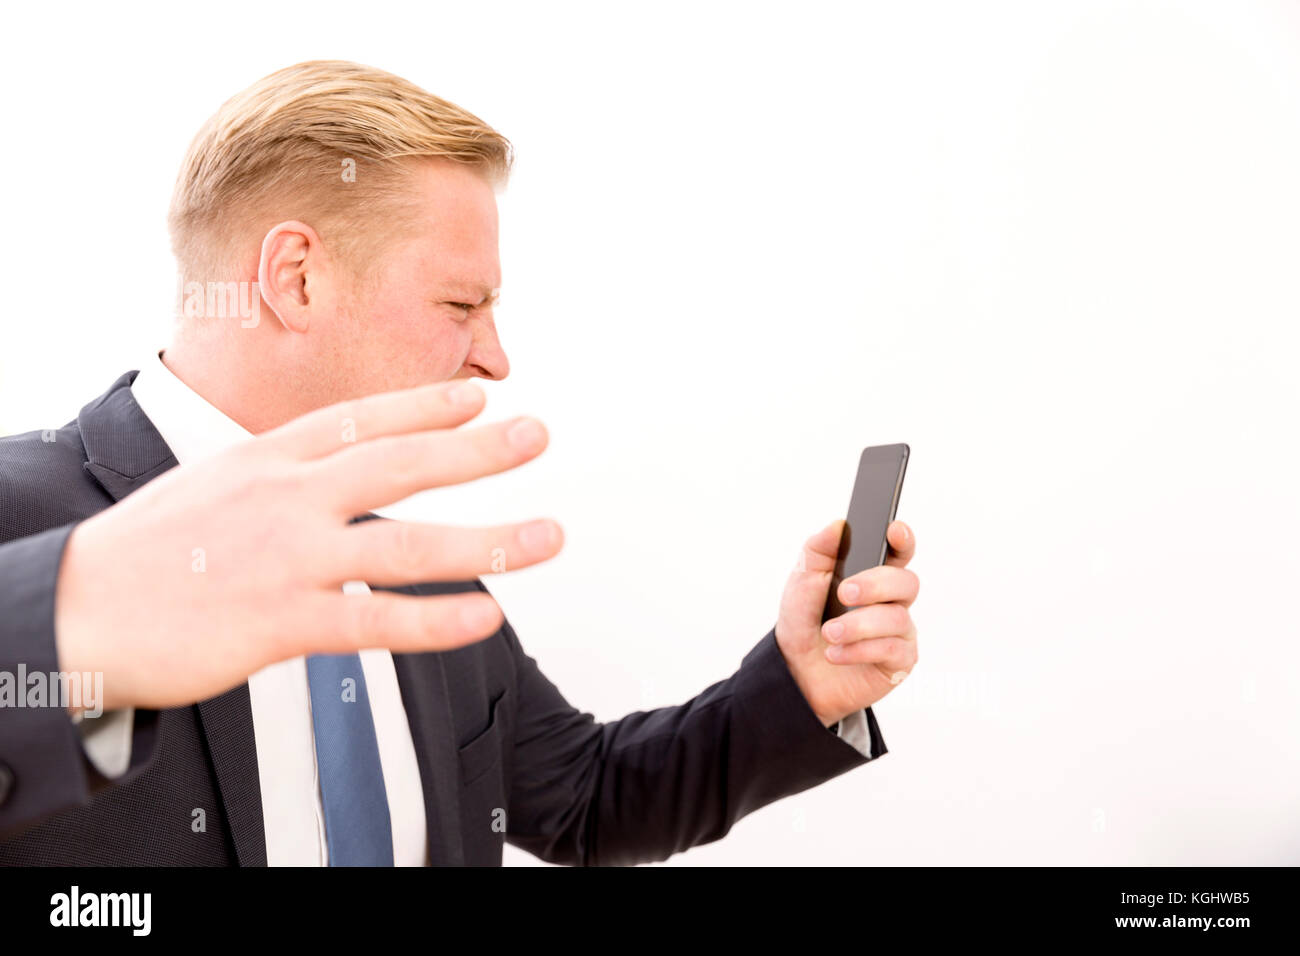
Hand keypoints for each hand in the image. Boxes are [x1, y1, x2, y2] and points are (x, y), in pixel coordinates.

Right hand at [54, 379, 562, 710]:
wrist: (71, 610)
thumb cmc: (145, 552)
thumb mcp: (211, 486)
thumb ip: (279, 478)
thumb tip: (328, 475)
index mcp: (266, 457)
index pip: (359, 419)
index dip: (424, 405)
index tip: (478, 394)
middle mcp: (286, 496)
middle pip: (398, 463)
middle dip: (474, 448)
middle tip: (537, 434)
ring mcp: (286, 557)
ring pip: (405, 543)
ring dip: (488, 541)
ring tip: (549, 536)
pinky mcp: (278, 621)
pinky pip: (374, 618)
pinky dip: (435, 618)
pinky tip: (487, 619)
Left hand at [774, 520, 918, 727]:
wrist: (795, 667)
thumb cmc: (805, 619)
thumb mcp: (803, 578)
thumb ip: (819, 548)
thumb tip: (838, 525)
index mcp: (874, 573)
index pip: (899, 551)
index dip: (903, 539)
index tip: (894, 530)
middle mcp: (892, 601)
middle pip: (906, 582)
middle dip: (875, 585)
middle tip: (844, 593)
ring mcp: (898, 631)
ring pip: (897, 619)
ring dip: (857, 625)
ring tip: (829, 633)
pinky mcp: (898, 662)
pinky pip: (892, 649)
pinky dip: (859, 649)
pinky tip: (836, 653)